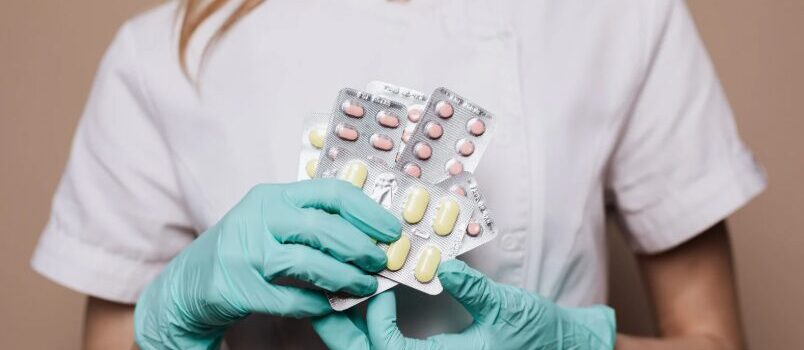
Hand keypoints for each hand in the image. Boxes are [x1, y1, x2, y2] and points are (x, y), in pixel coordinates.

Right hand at [134, 179, 400, 349]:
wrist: (188, 284)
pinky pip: (290, 298)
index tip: (392, 229)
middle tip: (382, 262)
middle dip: (362, 247)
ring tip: (365, 287)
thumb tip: (369, 230)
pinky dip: (316, 304)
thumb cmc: (241, 250)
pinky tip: (330, 305)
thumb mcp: (271, 221)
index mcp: (273, 197)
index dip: (368, 211)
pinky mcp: (238, 287)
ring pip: (310, 263)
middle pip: (325, 228)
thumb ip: (310, 219)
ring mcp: (246, 252)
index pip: (331, 193)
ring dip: (346, 278)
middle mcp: (258, 217)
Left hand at [312, 260, 615, 349]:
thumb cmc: (536, 333)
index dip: (376, 322)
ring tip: (334, 298)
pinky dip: (370, 332)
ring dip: (351, 331)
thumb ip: (475, 290)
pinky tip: (366, 306)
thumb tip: (444, 266)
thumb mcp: (508, 307)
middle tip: (320, 300)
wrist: (558, 347)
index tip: (380, 289)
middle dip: (340, 332)